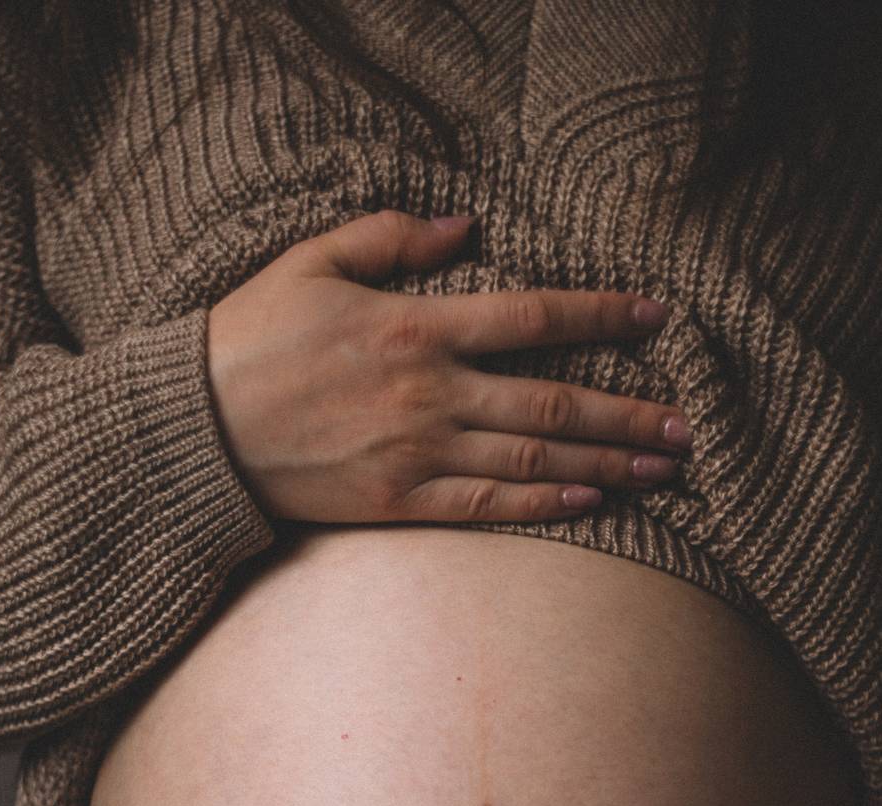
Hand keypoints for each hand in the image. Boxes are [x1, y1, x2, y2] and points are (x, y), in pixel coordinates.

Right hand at [206, 208, 691, 525]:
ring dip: (605, 463)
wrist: (196, 430)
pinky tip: (589, 501)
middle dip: (627, 412)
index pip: (532, 317)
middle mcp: (431, 393)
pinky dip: (541, 502)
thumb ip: (392, 238)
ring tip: (661, 470)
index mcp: (416, 328)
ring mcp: (418, 453)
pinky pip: (486, 504)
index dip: (601, 314)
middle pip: (553, 400)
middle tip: (685, 426)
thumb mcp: (312, 261)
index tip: (657, 316)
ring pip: (532, 457)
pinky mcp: (399, 501)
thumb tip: (465, 226)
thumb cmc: (251, 338)